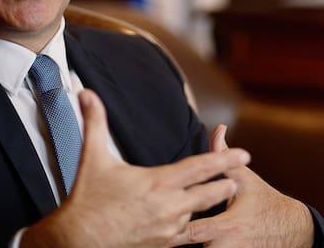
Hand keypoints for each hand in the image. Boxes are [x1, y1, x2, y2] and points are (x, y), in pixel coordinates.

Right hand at [21, 90, 250, 247]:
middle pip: (210, 194)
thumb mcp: (93, 157)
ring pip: (198, 214)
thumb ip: (94, 121)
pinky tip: (210, 227)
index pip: (200, 168)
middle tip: (241, 174)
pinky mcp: (163, 244)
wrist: (78, 240)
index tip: (245, 154)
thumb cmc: (87, 198)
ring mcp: (168, 228)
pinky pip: (190, 236)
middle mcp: (169, 207)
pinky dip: (202, 229)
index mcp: (158, 182)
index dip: (224, 159)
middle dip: (226, 183)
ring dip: (209, 204)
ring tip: (224, 194)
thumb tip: (86, 92)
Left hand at [171, 125, 314, 247]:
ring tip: (174, 231)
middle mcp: (228, 246)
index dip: (175, 227)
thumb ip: (224, 157)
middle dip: (179, 237)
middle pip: (192, 247)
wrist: (293, 229)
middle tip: (165, 224)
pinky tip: (196, 240)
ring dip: (192, 244)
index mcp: (228, 225)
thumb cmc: (265, 201)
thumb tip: (218, 129)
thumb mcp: (245, 179)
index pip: (193, 231)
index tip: (161, 218)